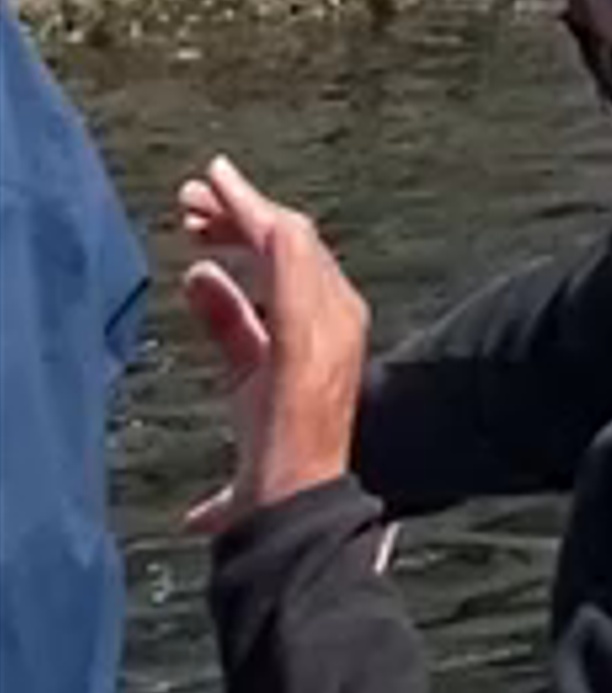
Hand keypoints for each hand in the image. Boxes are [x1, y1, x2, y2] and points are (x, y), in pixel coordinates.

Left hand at [178, 156, 371, 524]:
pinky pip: (283, 247)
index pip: (289, 265)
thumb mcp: (245, 377)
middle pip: (290, 240)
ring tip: (200, 190)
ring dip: (239, 205)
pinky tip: (226, 194)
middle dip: (238, 214)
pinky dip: (252, 212)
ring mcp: (329, 314)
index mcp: (328, 328)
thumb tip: (196, 276)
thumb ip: (226, 323)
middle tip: (191, 200)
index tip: (200, 232)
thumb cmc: (277, 464)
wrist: (297, 503)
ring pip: (286, 231)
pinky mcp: (307, 320)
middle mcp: (339, 312)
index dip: (244, 238)